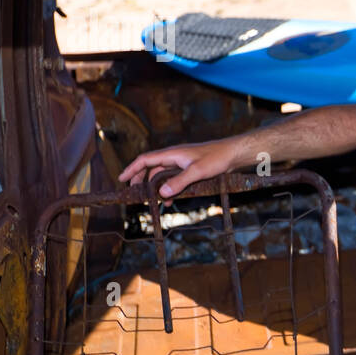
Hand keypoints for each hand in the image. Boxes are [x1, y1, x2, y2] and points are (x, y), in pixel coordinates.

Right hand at [118, 139, 239, 199]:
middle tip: (135, 193)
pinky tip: (171, 198)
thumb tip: (161, 193)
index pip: (145, 159)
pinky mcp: (190, 168)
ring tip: (155, 200)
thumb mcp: (197, 171)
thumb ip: (179, 182)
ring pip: (162, 174)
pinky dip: (169, 188)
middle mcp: (174, 157)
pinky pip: (174, 178)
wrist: (233, 154)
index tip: (121, 179)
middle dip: (141, 180)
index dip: (132, 169)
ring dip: (157, 187)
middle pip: (151, 167)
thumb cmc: (217, 158)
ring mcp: (182, 163)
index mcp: (172, 154)